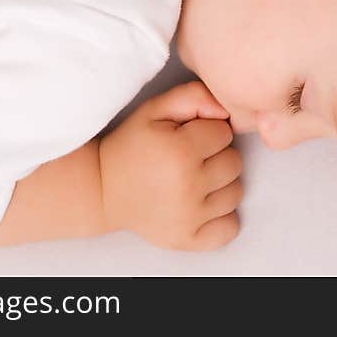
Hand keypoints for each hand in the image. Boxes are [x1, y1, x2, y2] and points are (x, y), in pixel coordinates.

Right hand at [98, 81, 242, 250]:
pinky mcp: (188, 240)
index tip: (187, 137)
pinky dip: (221, 217)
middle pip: (234, 163)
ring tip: (192, 180)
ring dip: (220, 185)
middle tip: (189, 159)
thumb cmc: (131, 145)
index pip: (225, 133)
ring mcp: (189, 217)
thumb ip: (194, 96)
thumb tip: (225, 110)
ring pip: (235, 192)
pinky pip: (230, 228)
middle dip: (216, 156)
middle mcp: (188, 186)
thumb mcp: (155, 109)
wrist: (101, 189)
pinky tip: (200, 204)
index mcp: (181, 151)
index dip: (207, 131)